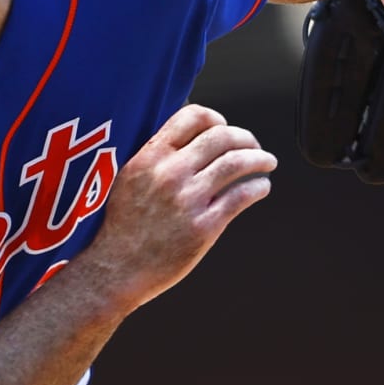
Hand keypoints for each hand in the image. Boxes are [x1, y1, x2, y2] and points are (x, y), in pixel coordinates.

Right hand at [79, 104, 275, 310]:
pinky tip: (261, 187)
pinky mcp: (204, 226)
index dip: (215, 118)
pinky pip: (241, 196)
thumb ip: (156, 157)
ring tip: (266, 162)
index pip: (192, 117)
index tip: (224, 127)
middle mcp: (169, 173)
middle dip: (245, 138)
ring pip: (236, 162)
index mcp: (149, 157)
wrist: (117, 267)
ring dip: (259, 158)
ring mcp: (188, 199)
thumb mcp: (129, 178)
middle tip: (253, 146)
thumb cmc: (123, 226)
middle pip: (221, 137)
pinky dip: (258, 187)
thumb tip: (188, 137)